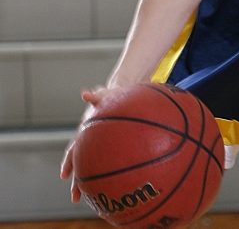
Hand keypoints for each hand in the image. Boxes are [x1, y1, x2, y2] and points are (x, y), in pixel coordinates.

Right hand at [60, 87, 113, 202]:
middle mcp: (90, 142)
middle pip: (81, 165)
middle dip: (77, 181)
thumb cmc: (112, 97)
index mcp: (85, 132)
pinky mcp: (112, 147)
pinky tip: (114, 186)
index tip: (63, 175)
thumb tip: (85, 94)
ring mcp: (99, 145)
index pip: (74, 149)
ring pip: (93, 167)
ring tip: (88, 199)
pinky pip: (110, 162)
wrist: (121, 98)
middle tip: (75, 198)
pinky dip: (108, 173)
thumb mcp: (103, 96)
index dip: (68, 162)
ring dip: (89, 183)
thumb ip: (95, 96)